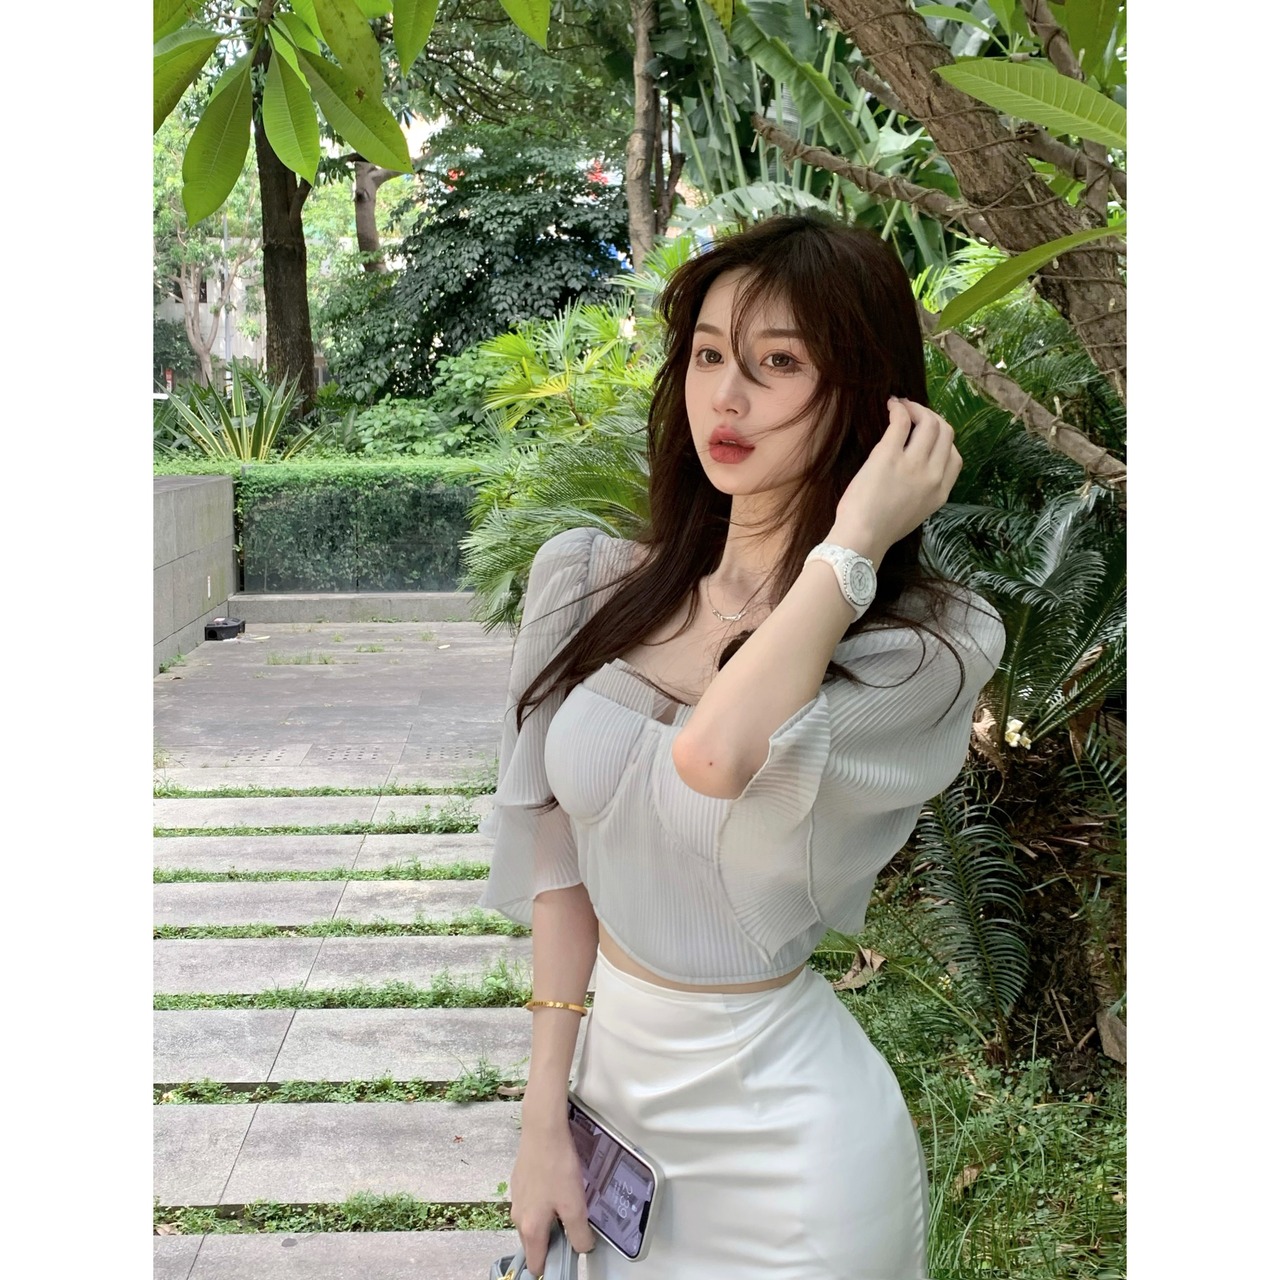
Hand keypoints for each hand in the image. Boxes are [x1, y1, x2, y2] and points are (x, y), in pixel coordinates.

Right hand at [510, 1117, 595, 1274]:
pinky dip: (544, 1204)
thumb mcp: (575, 1205)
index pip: (536, 1264)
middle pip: (534, 1244)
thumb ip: (579, 1233)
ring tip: (569, 1203)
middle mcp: (518, 1217)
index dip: (552, 1266)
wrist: (543, 1130)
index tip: (568, 1258)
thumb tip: (582, 1248)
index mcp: (531, 1228)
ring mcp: (517, 1198)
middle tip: (574, 1227)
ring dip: (549, 1222)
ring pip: (533, 1223)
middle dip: (553, 1242)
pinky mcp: (519, 1183)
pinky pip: (531, 1204)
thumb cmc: (557, 1166)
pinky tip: (558, 1187)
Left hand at [830, 397, 961, 562]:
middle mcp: (933, 476)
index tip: (926, 435)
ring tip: (901, 406)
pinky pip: (902, 422)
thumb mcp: (914, 512)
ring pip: (930, 422)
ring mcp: (913, 465)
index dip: (943, 440)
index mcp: (941, 493)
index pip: (956, 456)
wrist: (861, 539)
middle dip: (932, 417)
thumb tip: (917, 466)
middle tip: (913, 414)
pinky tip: (891, 406)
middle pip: (946, 433)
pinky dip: (899, 409)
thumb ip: (923, 490)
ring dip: (916, 408)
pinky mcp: (889, 456)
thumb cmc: (879, 530)